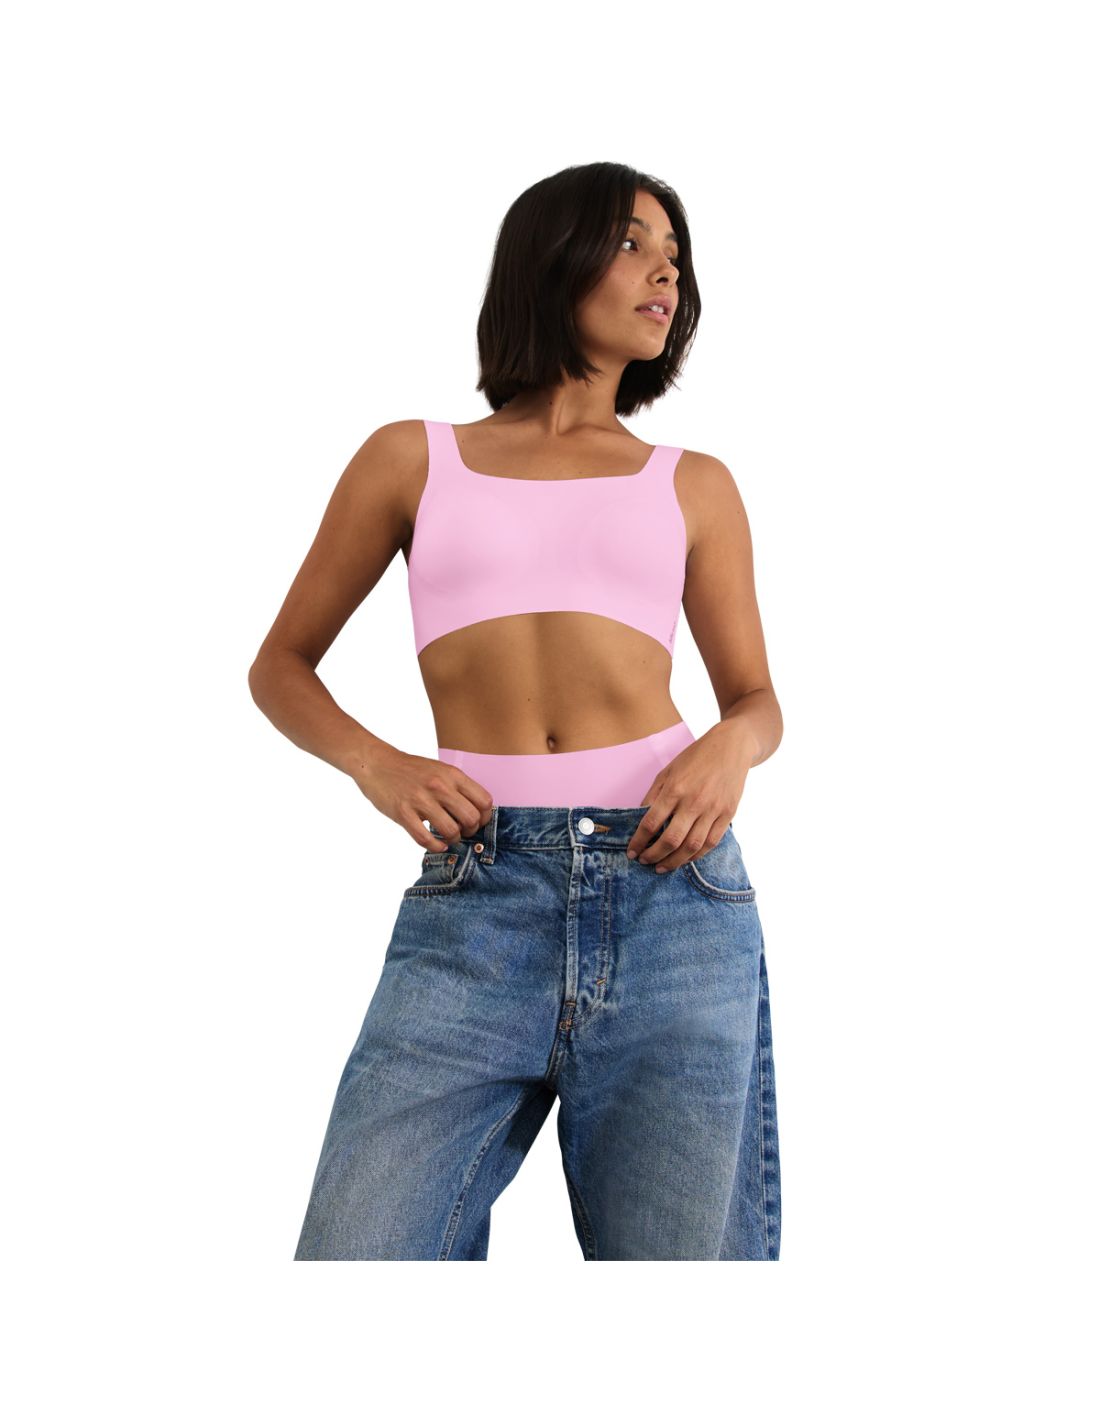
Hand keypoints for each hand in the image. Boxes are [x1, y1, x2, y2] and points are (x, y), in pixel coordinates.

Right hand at [350, 746, 494, 850]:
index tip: (478, 822)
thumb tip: (477, 813)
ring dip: (453, 839)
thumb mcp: (440, 770)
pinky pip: (426, 839)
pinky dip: (435, 846)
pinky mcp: (403, 813)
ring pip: (451, 831)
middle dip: (471, 830)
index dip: (485, 817)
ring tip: (448, 837)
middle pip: (471, 819)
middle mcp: (439, 786)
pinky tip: (436, 844)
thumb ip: (458, 788)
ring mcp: (421, 800)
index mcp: (452, 775)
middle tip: (462, 831)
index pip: (484, 801)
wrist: (378, 764)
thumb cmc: (411, 770)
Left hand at [625, 724, 752, 872]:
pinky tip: (684, 859)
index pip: (651, 823)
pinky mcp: (728, 814)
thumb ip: (653, 795)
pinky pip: (711, 843)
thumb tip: (640, 819)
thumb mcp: (668, 770)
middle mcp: (694, 801)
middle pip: (671, 840)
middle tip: (644, 861)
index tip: (632, 851)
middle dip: (654, 855)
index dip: (639, 841)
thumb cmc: (695, 757)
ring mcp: (713, 809)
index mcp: (675, 789)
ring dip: (674, 862)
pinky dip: (696, 856)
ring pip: (692, 847)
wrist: (731, 747)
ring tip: (661, 867)